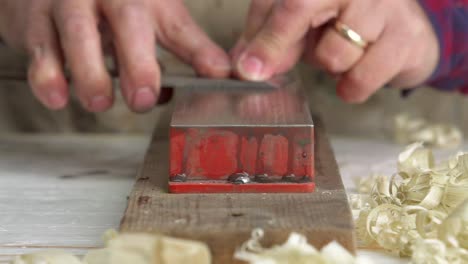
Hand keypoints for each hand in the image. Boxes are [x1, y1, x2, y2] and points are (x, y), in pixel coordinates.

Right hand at [0, 0, 230, 111]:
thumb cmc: (113, 4)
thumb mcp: (158, 17)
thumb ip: (188, 46)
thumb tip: (221, 74)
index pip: (177, 24)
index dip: (197, 51)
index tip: (214, 77)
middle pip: (127, 21)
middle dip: (137, 63)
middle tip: (142, 98)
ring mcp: (69, 3)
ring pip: (77, 33)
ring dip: (89, 73)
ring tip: (99, 102)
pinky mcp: (35, 19)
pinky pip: (39, 47)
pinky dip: (46, 74)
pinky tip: (56, 97)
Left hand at [231, 0, 438, 102]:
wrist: (404, 28)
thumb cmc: (341, 21)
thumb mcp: (298, 23)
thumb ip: (266, 38)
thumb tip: (245, 67)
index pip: (286, 1)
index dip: (265, 38)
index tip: (248, 71)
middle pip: (301, 10)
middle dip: (284, 47)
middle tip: (285, 61)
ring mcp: (385, 4)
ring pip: (334, 54)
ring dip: (329, 66)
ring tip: (342, 52)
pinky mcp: (407, 37)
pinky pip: (362, 78)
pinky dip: (352, 86)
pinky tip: (358, 70)